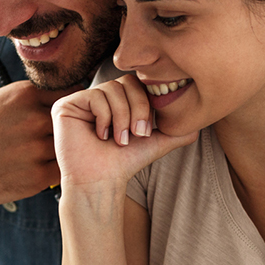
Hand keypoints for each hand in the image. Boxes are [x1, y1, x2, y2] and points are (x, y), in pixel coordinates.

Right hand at [0, 80, 80, 211]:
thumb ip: (18, 96)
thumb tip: (41, 96)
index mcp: (23, 95)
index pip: (67, 92)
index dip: (66, 102)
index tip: (63, 111)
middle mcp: (34, 120)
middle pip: (70, 121)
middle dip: (66, 127)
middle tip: (55, 136)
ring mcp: (36, 150)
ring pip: (67, 148)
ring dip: (60, 151)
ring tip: (39, 154)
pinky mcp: (36, 179)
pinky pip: (59, 172)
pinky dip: (52, 171)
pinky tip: (35, 168)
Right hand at [51, 74, 196, 190]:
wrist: (102, 181)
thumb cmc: (124, 163)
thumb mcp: (155, 142)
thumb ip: (176, 131)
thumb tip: (199, 125)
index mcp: (115, 100)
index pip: (136, 83)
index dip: (145, 103)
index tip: (146, 131)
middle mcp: (96, 97)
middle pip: (125, 82)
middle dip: (136, 109)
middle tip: (136, 134)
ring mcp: (80, 100)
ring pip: (111, 89)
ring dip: (122, 117)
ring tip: (119, 140)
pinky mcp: (65, 105)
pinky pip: (94, 96)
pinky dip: (104, 117)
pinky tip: (100, 136)